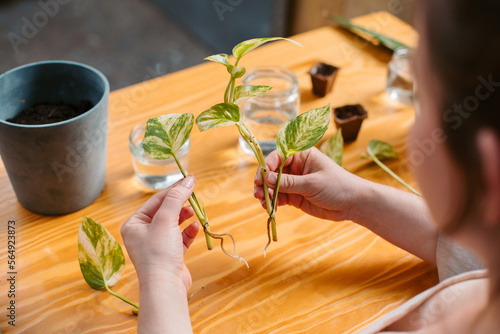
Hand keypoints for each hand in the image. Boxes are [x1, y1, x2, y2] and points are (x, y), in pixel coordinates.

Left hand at [121, 176, 199, 292]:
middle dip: (180, 205)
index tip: (189, 182)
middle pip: (165, 211)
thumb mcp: (166, 219)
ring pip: (173, 224)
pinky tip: (195, 228)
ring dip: (185, 217)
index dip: (173, 190)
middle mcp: (142, 234)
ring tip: (195, 212)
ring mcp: (156, 245)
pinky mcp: (169, 255)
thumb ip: (177, 197)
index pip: (155, 201)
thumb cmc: (158, 253)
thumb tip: (189, 179)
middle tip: (194, 197)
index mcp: (134, 224)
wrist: (165, 286)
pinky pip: (180, 238)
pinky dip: (188, 232)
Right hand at [254, 147, 363, 220]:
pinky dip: (273, 202)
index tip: (261, 177)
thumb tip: (267, 179)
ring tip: (263, 202)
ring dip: (266, 193)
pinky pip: (279, 197)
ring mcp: (295, 182)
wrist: (354, 204)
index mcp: (302, 155)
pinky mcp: (295, 196)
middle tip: (258, 191)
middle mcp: (296, 166)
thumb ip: (288, 182)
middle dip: (264, 181)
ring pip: (274, 186)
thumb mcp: (312, 183)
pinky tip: (270, 208)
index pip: (278, 156)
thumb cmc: (338, 186)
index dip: (267, 166)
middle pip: (272, 171)